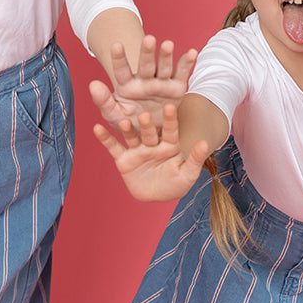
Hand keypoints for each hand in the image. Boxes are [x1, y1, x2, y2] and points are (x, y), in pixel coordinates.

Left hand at [88, 35, 196, 127]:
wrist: (148, 131)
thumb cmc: (128, 121)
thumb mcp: (113, 115)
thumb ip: (103, 101)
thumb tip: (93, 84)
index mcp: (127, 85)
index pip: (122, 70)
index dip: (119, 58)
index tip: (116, 45)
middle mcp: (145, 80)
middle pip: (145, 65)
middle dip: (147, 52)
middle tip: (148, 39)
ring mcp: (161, 82)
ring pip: (163, 66)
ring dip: (166, 55)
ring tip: (168, 44)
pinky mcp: (176, 87)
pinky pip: (182, 73)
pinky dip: (187, 62)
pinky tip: (192, 52)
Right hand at [93, 104, 210, 201]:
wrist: (158, 196)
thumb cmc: (176, 184)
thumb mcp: (189, 173)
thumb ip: (195, 159)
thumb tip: (205, 143)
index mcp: (169, 144)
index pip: (169, 130)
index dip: (169, 119)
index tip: (170, 106)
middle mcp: (152, 143)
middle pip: (148, 132)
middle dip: (146, 125)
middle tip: (144, 115)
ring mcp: (137, 150)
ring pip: (131, 137)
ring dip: (127, 129)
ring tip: (123, 121)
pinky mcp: (123, 159)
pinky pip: (113, 147)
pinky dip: (105, 138)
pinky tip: (97, 128)